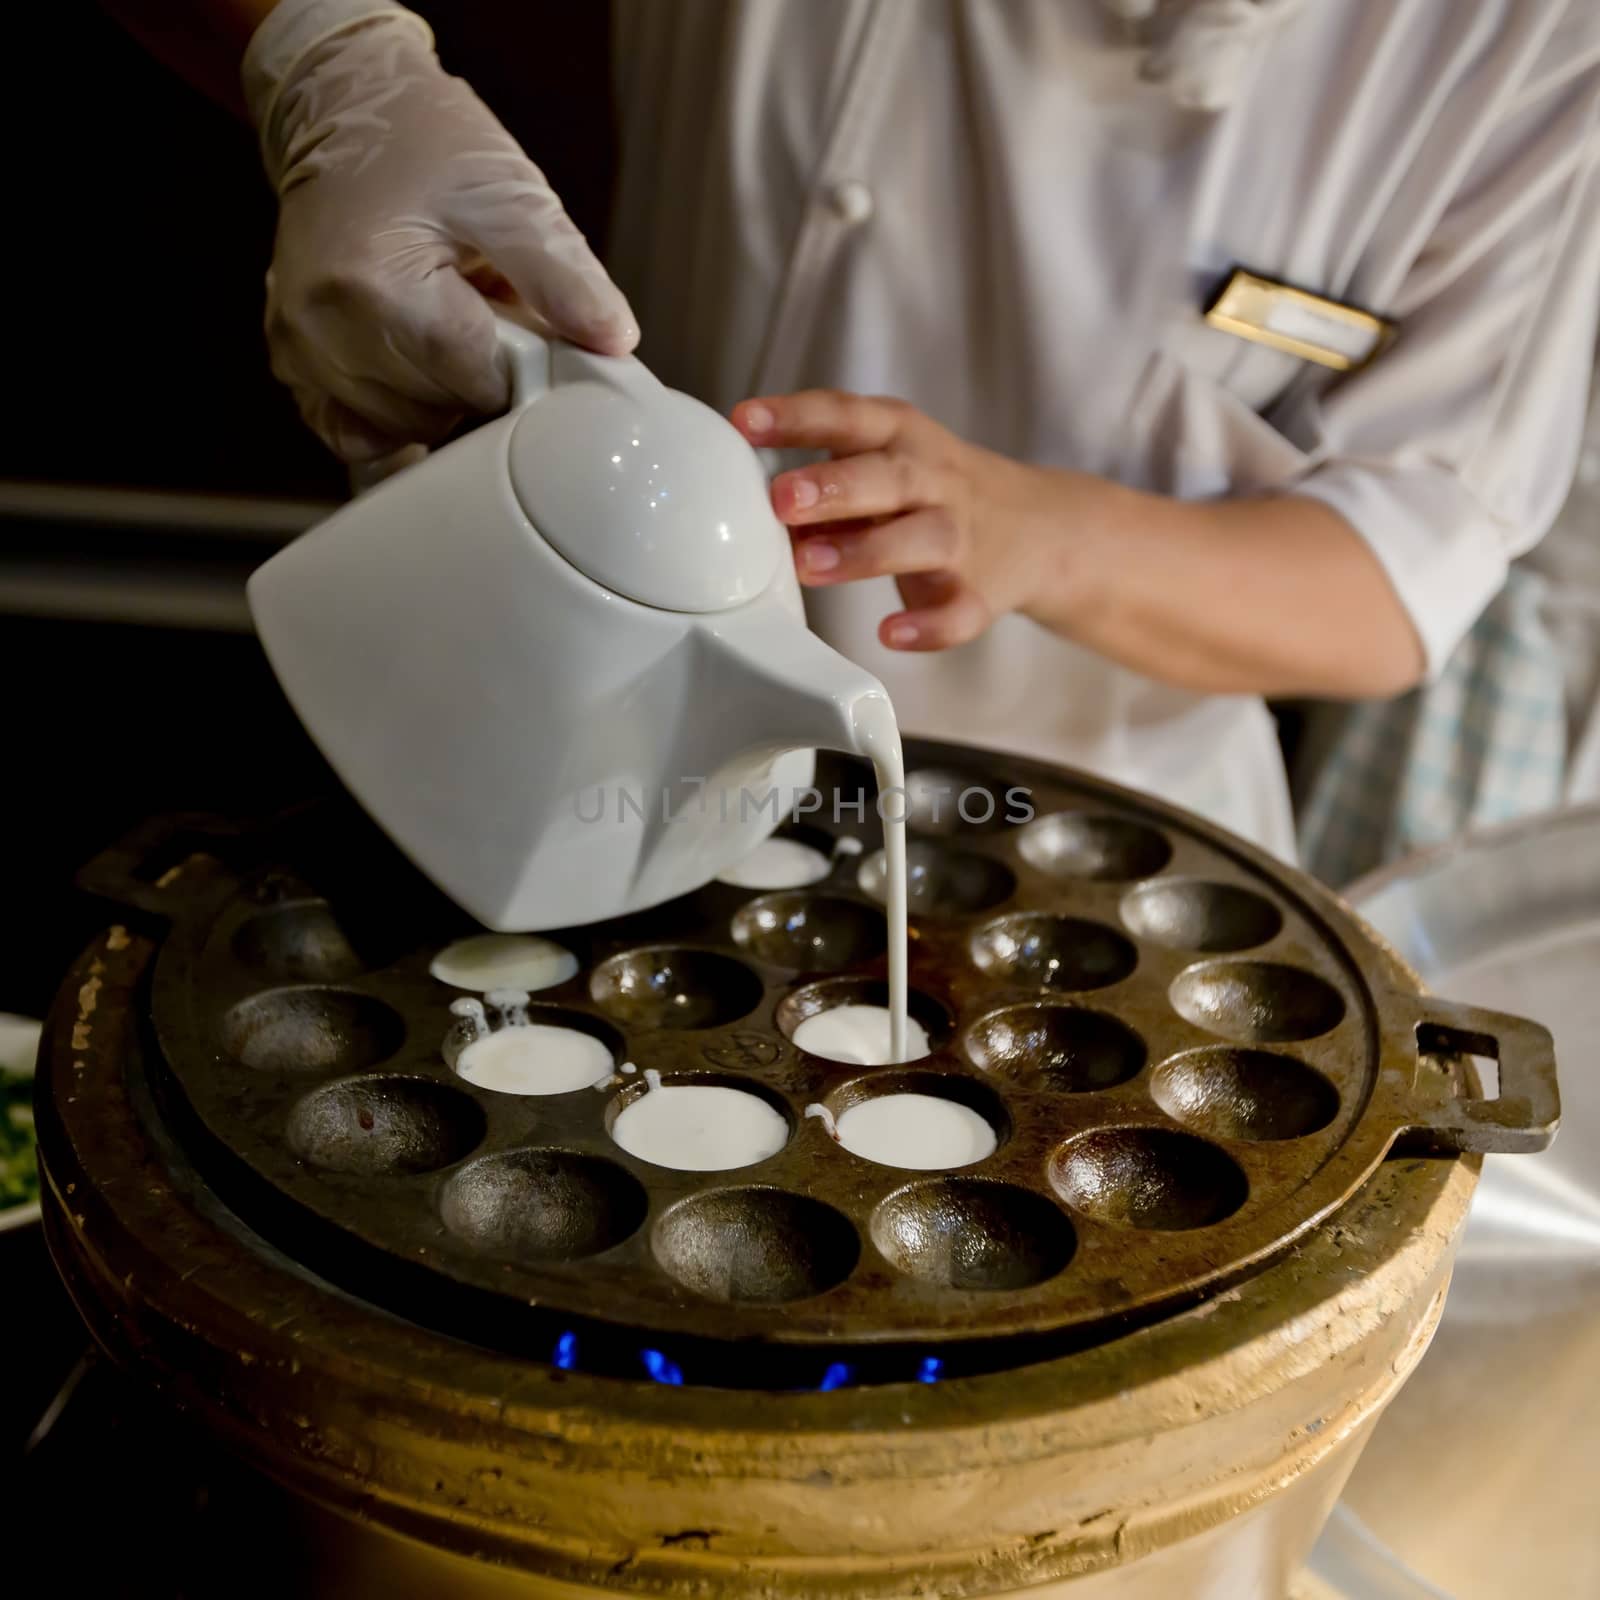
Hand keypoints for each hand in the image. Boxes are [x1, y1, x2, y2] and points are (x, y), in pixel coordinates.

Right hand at [252, 7, 636, 462]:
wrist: (341, 106)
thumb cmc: (423, 141)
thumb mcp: (508, 193)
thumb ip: (564, 276)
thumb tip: (613, 343)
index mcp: (374, 284)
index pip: (475, 382)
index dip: (518, 369)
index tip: (525, 329)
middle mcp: (322, 328)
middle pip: (437, 412)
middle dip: (478, 381)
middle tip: (485, 317)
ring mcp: (300, 351)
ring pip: (401, 430)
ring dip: (440, 396)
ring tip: (444, 326)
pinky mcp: (294, 365)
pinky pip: (355, 434)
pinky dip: (395, 416)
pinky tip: (413, 371)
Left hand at [732, 388, 1424, 695]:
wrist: (1057, 532)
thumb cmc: (945, 493)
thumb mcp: (893, 461)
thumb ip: (828, 470)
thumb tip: (744, 482)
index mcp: (907, 440)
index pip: (850, 415)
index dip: (797, 415)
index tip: (743, 420)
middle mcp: (936, 479)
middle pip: (886, 474)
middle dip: (832, 484)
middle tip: (779, 497)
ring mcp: (966, 535)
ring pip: (918, 538)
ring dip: (864, 550)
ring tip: (808, 564)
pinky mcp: (987, 588)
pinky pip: (961, 611)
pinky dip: (929, 625)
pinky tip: (893, 635)